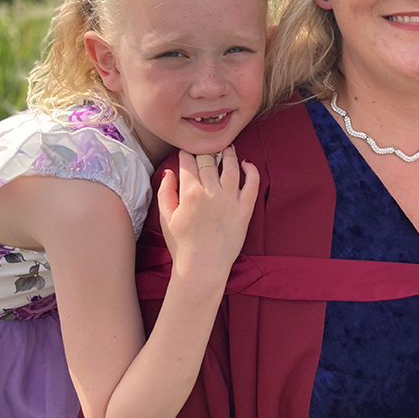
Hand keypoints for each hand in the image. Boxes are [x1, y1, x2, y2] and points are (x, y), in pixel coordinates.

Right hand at [156, 146, 259, 284]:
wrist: (202, 268)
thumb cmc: (182, 245)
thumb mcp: (166, 218)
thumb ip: (166, 192)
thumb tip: (170, 171)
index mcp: (190, 193)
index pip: (188, 163)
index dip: (186, 154)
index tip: (185, 152)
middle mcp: (212, 193)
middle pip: (209, 161)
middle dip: (205, 151)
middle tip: (204, 149)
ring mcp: (230, 200)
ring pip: (232, 167)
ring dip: (229, 154)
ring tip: (226, 148)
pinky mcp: (245, 210)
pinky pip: (252, 184)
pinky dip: (252, 171)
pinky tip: (247, 163)